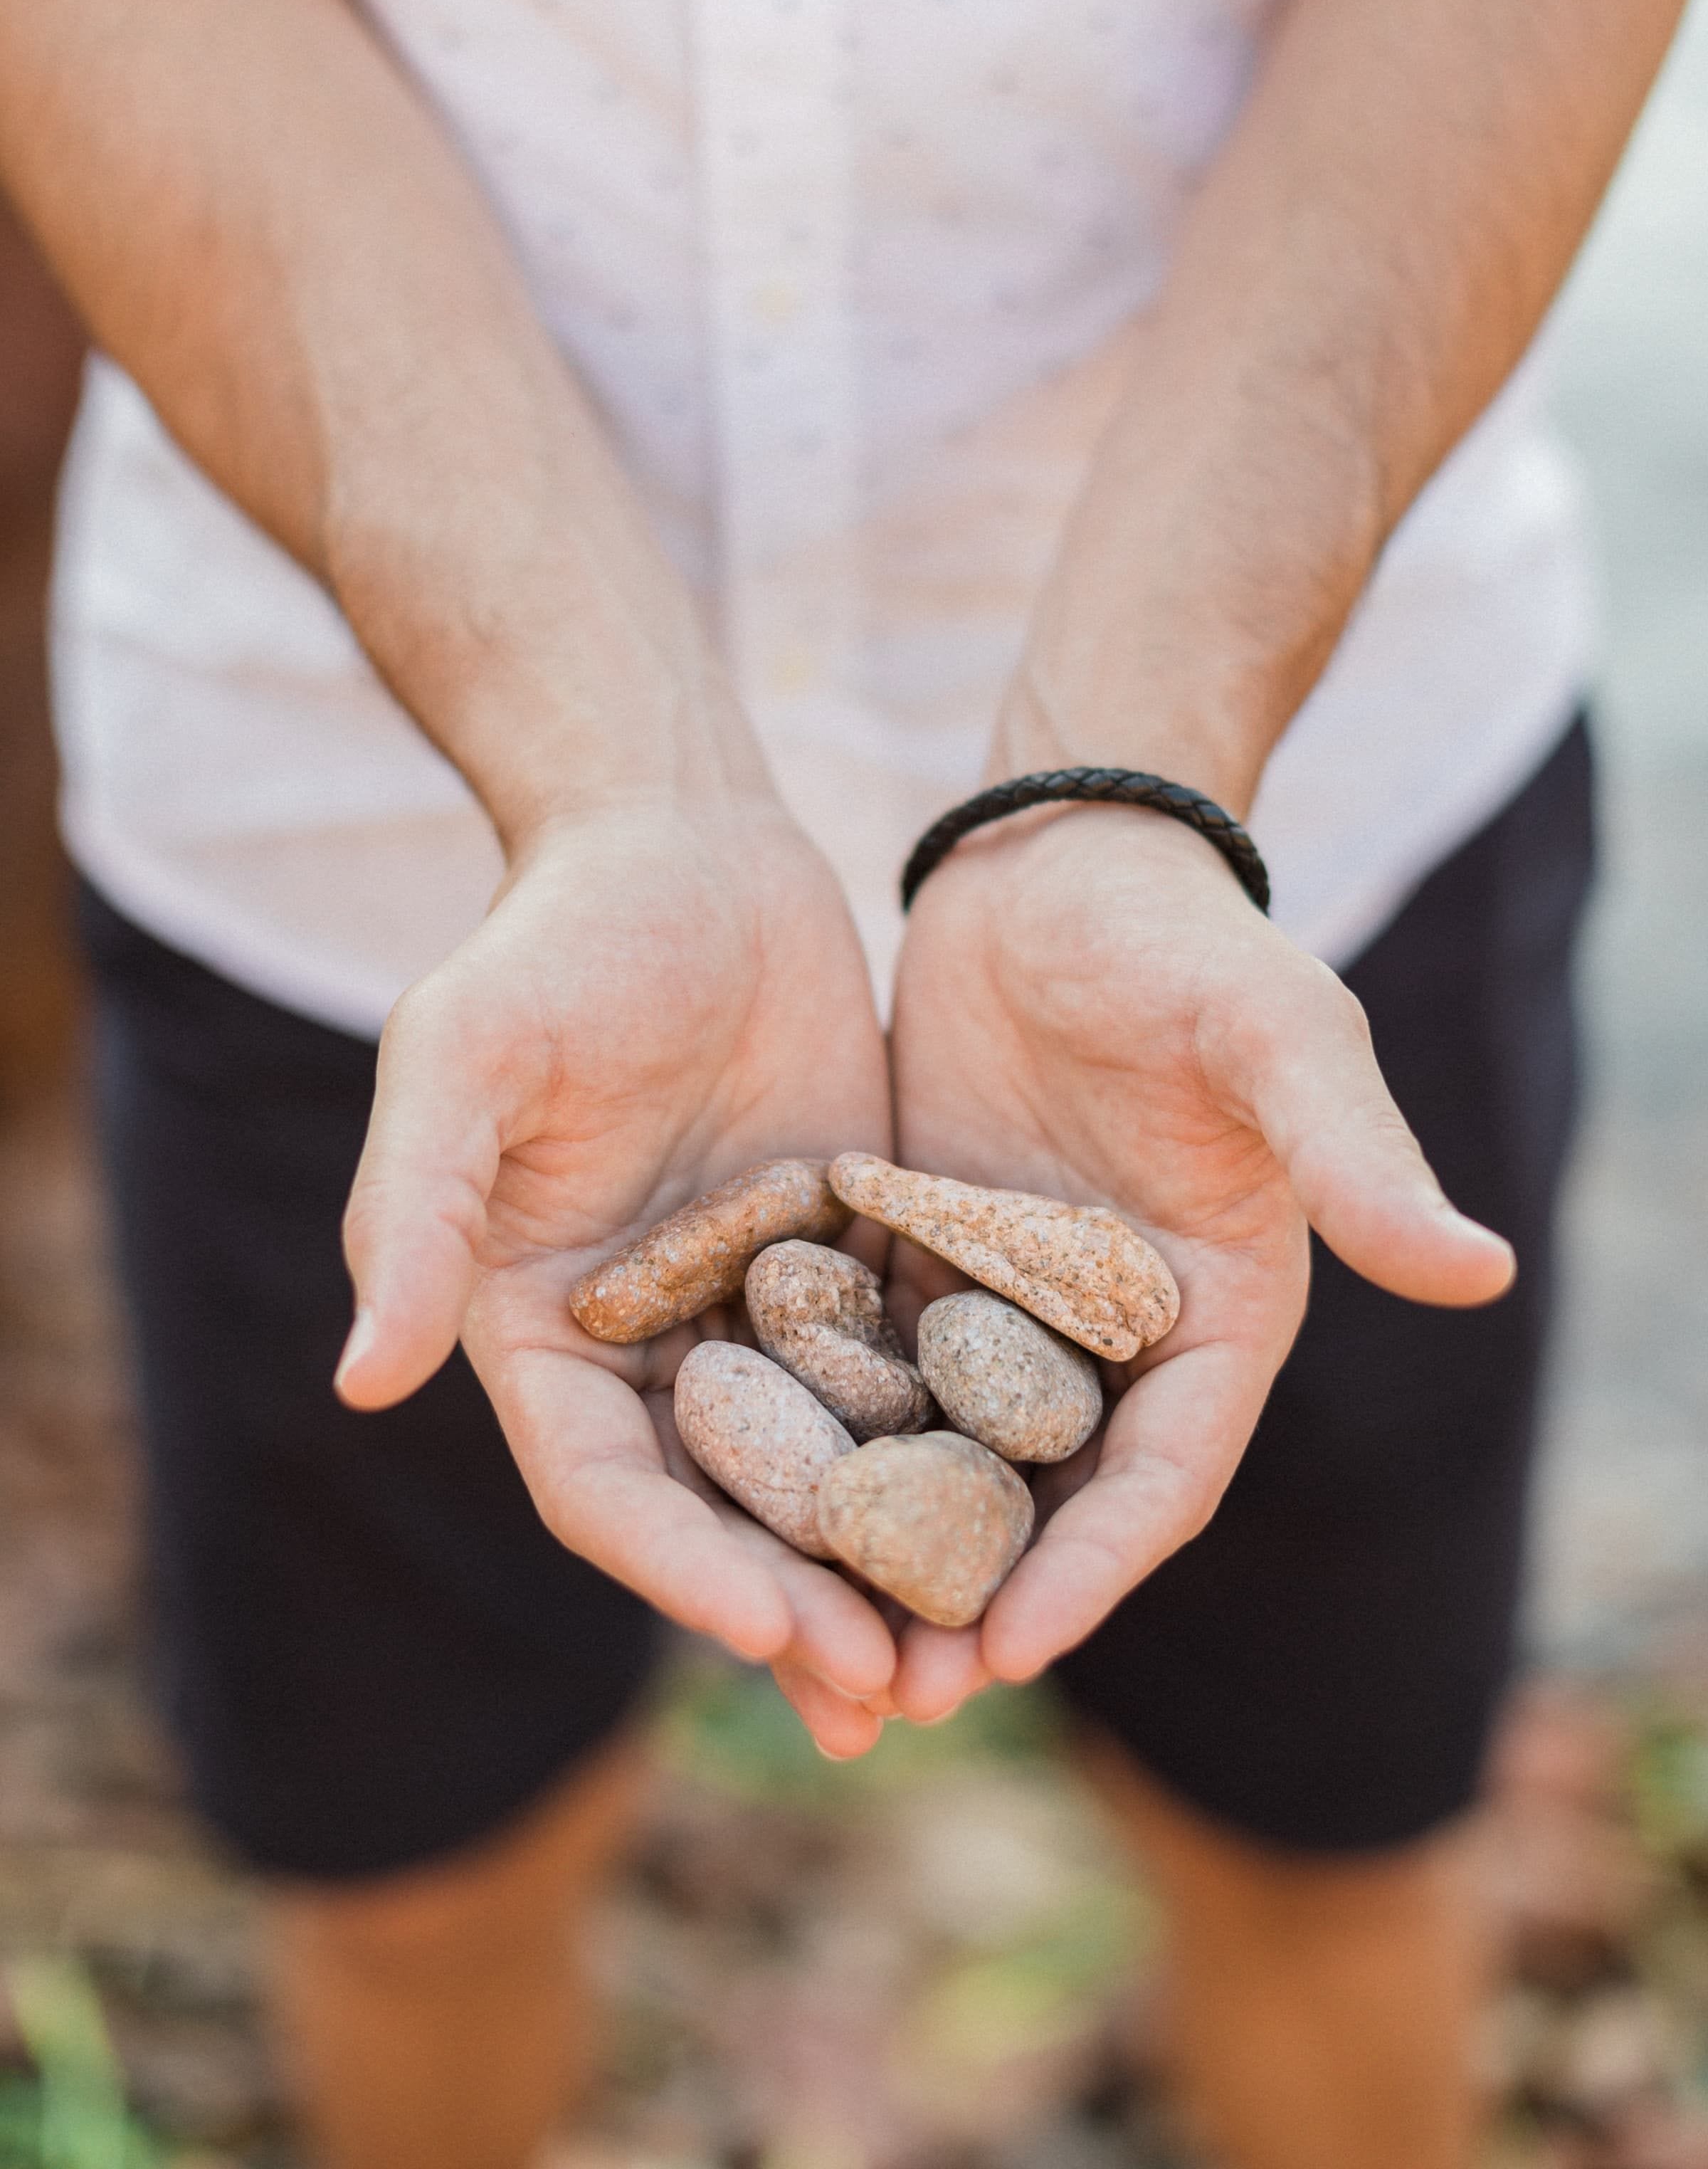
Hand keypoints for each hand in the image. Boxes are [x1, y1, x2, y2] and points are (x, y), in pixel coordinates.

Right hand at [337, 796, 899, 1755]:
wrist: (685, 844)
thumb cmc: (557, 940)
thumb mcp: (466, 1057)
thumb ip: (418, 1213)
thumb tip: (361, 1378)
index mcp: (538, 1329)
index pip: (606, 1487)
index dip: (681, 1570)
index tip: (772, 1634)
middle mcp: (649, 1343)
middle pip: (722, 1512)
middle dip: (798, 1609)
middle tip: (888, 1697)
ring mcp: (757, 1306)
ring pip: (824, 1471)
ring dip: (882, 1568)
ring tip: (959, 1660)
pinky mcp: (849, 1256)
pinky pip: (906, 1373)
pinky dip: (951, 1451)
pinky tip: (1028, 1517)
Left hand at [885, 805, 1514, 1720]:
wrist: (1057, 860)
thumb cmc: (1182, 938)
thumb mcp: (1274, 1035)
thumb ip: (1353, 1152)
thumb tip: (1482, 1268)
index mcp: (1217, 1315)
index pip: (1162, 1474)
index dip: (1097, 1568)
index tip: (1016, 1649)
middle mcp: (1112, 1335)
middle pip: (1047, 1498)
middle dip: (977, 1599)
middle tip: (892, 1696)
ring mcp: (1003, 1304)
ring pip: (941, 1457)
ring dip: (886, 1549)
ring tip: (806, 1636)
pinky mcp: (914, 1258)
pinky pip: (863, 1369)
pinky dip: (819, 1439)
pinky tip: (745, 1501)